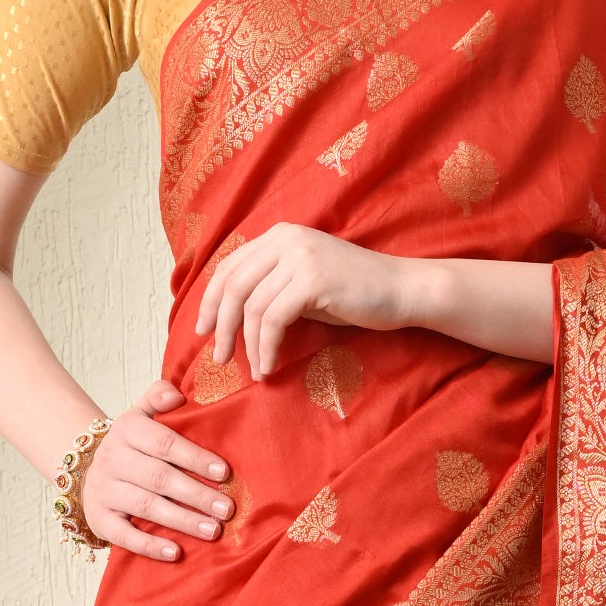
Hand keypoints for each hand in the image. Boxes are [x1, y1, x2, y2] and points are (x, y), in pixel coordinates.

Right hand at [79, 380, 232, 560]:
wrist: (84, 470)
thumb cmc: (130, 445)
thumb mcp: (139, 415)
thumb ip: (158, 397)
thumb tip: (177, 394)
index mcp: (127, 430)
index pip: (165, 443)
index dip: (195, 458)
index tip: (225, 473)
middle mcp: (113, 459)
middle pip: (159, 477)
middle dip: (196, 494)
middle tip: (226, 508)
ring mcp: (104, 491)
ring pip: (146, 506)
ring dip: (182, 520)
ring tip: (213, 530)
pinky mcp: (100, 520)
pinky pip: (125, 535)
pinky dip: (150, 545)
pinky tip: (176, 553)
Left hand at [196, 224, 416, 380]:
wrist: (401, 290)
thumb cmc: (354, 293)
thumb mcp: (303, 282)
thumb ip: (271, 288)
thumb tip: (231, 317)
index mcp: (279, 235)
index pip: (229, 266)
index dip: (210, 301)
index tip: (203, 331)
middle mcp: (286, 239)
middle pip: (234, 285)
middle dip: (221, 325)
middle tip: (219, 357)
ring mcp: (300, 256)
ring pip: (253, 307)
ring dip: (249, 345)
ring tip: (254, 370)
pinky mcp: (313, 279)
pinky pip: (274, 319)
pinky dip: (267, 347)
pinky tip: (269, 365)